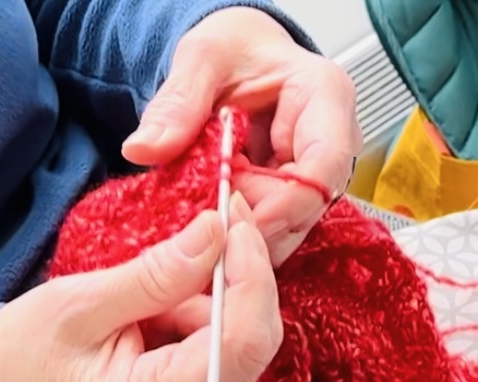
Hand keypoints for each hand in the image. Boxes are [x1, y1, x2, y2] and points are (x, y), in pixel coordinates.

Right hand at [0, 194, 280, 381]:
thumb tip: (216, 231)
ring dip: (213, 302)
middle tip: (212, 225)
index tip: (233, 220)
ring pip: (245, 346)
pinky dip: (205, 322)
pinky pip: (228, 355)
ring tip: (148, 299)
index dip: (250, 274)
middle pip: (253, 344)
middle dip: (238, 279)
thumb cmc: (23, 362)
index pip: (241, 342)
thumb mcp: (77, 305)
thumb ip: (155, 274)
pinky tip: (159, 319)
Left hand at [121, 7, 361, 265]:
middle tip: (208, 217)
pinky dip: (242, 234)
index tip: (233, 213)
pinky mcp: (297, 201)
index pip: (323, 167)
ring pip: (292, 228)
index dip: (283, 203)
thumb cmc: (235, 51)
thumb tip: (143, 148)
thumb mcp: (201, 60)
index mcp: (325, 97)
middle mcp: (333, 144)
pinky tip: (216, 219)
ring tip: (208, 212)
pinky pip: (275, 231)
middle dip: (256, 222)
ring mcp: (317, 178)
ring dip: (246, 233)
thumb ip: (177, 103)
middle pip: (307, 207)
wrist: (239, 60)